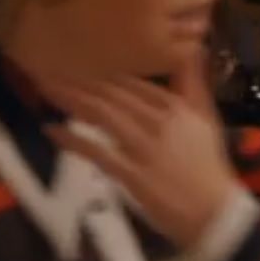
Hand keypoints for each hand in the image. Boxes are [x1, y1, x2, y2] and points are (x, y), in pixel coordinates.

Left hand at [42, 57, 238, 252]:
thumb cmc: (207, 167)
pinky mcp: (132, 174)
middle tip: (48, 68)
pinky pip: (97, 152)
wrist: (214, 212)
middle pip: (111, 94)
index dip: (100, 70)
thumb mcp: (206, 119)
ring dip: (71, 100)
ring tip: (45, 89)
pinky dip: (72, 140)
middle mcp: (158, 121)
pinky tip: (52, 131)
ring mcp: (145, 148)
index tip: (75, 61)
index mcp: (174, 107)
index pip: (131, 81)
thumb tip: (193, 48)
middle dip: (78, 80)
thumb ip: (193, 85)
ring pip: (102, 115)